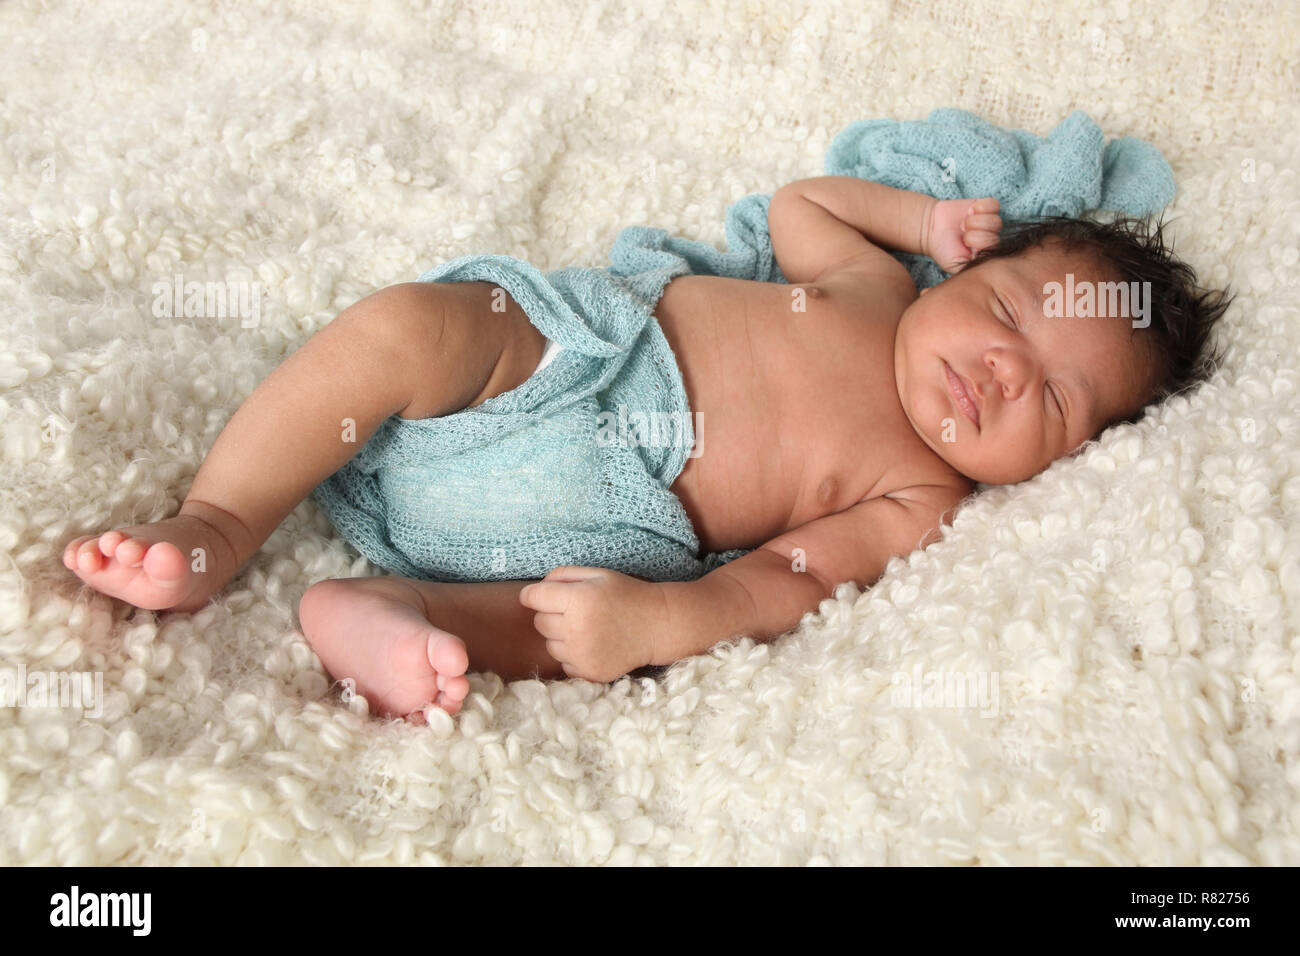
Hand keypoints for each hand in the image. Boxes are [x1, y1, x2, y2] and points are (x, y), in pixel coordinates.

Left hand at [519, 566, 667, 682]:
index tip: (543, 595)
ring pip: (550, 645)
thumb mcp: (597, 574)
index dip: (535, 594)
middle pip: (539, 622)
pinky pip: (564, 663)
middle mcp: (577, 629)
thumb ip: (562, 575)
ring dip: (561, 637)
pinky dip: (573, 655)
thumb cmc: (625, 594)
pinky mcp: (589, 673)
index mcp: (578, 600)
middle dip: (551, 614)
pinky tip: (593, 644)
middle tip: (575, 611)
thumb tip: (533, 591)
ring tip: (586, 628)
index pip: (532, 598)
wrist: (657, 625)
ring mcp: (582, 655)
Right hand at [922, 197, 1001, 273]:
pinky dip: (981, 207)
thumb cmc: (943, 249)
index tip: (965, 244)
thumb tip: (988, 265)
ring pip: (995, 220)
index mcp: (986, 254)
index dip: (979, 244)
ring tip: (964, 224)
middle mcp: (991, 239)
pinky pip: (994, 204)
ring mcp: (990, 223)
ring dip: (976, 221)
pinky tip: (970, 211)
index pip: (994, 250)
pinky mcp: (987, 207)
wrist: (931, 230)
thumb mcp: (955, 265)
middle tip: (963, 234)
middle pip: (994, 235)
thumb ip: (973, 267)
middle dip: (975, 234)